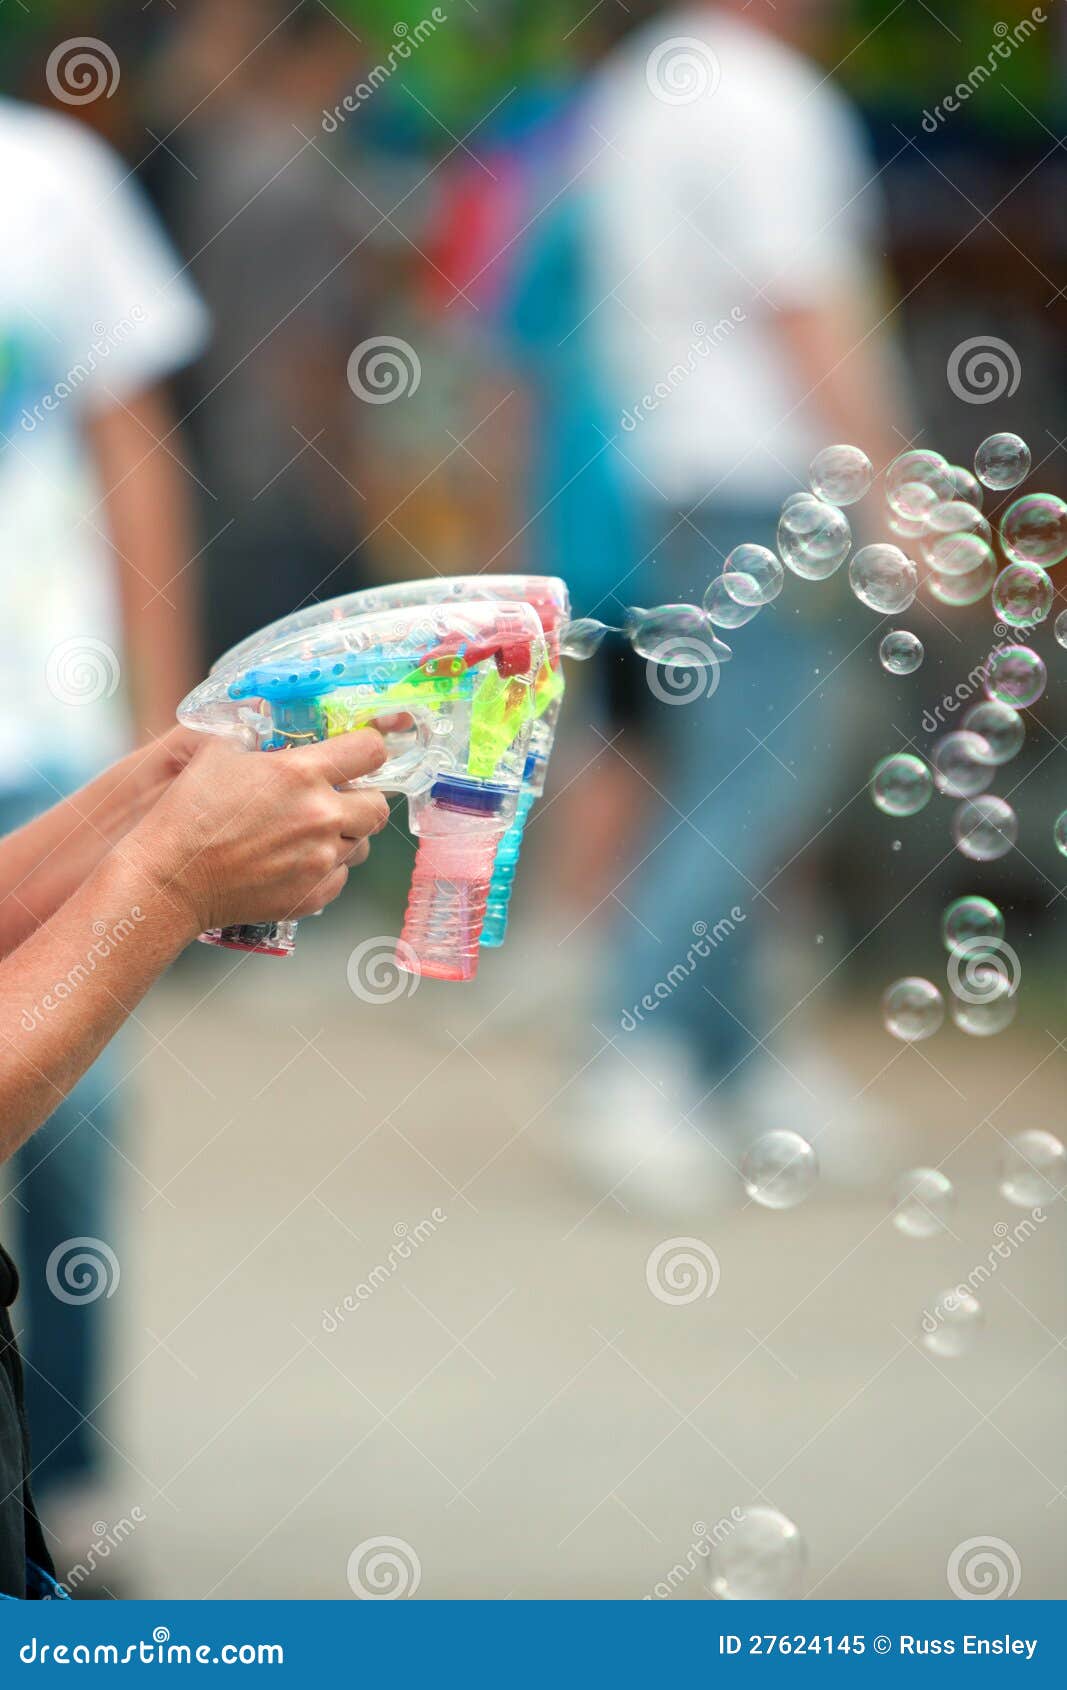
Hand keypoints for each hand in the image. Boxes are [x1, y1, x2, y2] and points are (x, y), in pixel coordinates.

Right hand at [126, 730, 389, 937]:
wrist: (172, 879)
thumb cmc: (189, 813)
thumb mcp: (217, 752)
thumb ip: (253, 733)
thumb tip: (267, 720)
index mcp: (301, 774)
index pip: (371, 751)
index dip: (368, 749)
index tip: (358, 754)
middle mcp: (321, 816)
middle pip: (378, 806)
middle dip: (364, 799)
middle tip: (340, 799)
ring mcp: (320, 860)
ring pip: (362, 845)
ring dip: (345, 836)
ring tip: (311, 833)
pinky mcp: (313, 894)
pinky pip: (341, 878)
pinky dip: (326, 869)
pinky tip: (297, 860)